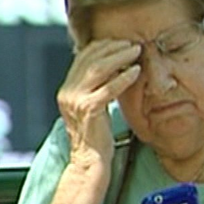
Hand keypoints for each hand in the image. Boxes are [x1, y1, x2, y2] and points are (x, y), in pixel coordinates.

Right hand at [56, 39, 141, 164]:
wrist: (89, 161)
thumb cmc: (96, 135)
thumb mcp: (92, 106)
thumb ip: (96, 87)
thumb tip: (113, 65)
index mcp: (66, 90)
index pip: (82, 57)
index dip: (102, 46)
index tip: (120, 42)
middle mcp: (67, 93)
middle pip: (90, 59)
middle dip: (112, 48)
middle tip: (131, 43)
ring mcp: (75, 101)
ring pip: (97, 69)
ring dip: (120, 57)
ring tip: (136, 51)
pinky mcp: (88, 109)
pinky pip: (108, 88)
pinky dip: (123, 78)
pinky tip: (136, 71)